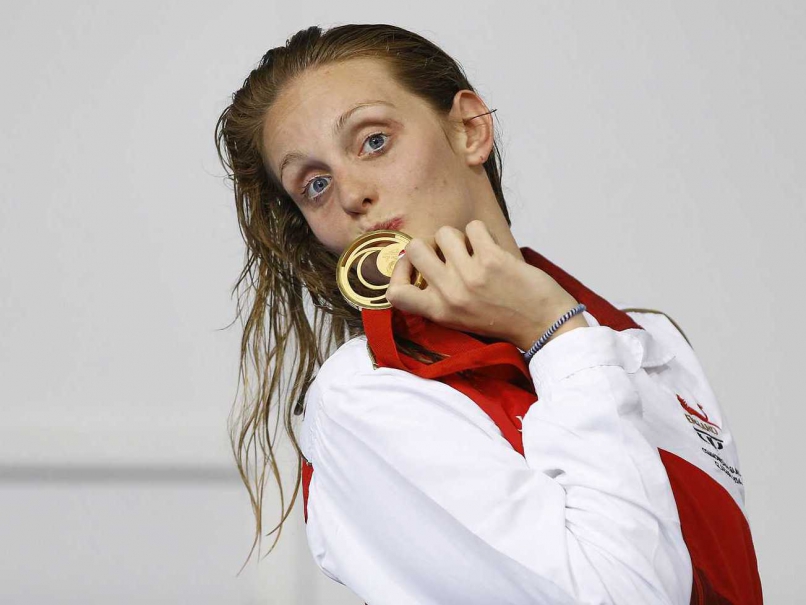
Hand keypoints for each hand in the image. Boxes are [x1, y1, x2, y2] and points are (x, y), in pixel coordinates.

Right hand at [386, 220, 584, 349]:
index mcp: (439, 312)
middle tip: (448, 252)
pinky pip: (474, 228)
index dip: (398, 271)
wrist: (542, 325)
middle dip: (430, 243)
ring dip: (459, 236)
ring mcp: (470, 275)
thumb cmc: (500, 319)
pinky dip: (482, 233)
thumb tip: (414, 259)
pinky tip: (492, 248)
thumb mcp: (459, 318)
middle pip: (414, 248)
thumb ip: (437, 297)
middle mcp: (449, 294)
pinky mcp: (492, 259)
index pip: (394, 294)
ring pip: (445, 232)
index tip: (413, 266)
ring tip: (474, 250)